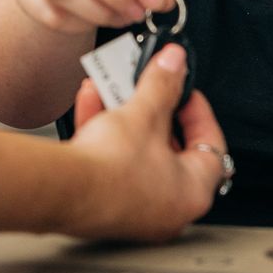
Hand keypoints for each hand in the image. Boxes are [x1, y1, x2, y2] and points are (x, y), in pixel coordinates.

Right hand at [65, 45, 228, 241]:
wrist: (62, 190)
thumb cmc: (111, 170)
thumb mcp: (143, 114)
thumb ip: (163, 84)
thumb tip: (175, 64)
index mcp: (192, 191)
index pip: (210, 146)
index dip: (199, 112)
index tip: (185, 92)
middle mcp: (168, 208)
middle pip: (168, 147)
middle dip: (152, 110)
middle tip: (145, 87)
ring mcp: (135, 209)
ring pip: (135, 153)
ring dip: (123, 116)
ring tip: (113, 88)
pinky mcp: (105, 205)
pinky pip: (112, 163)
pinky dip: (104, 133)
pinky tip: (91, 102)